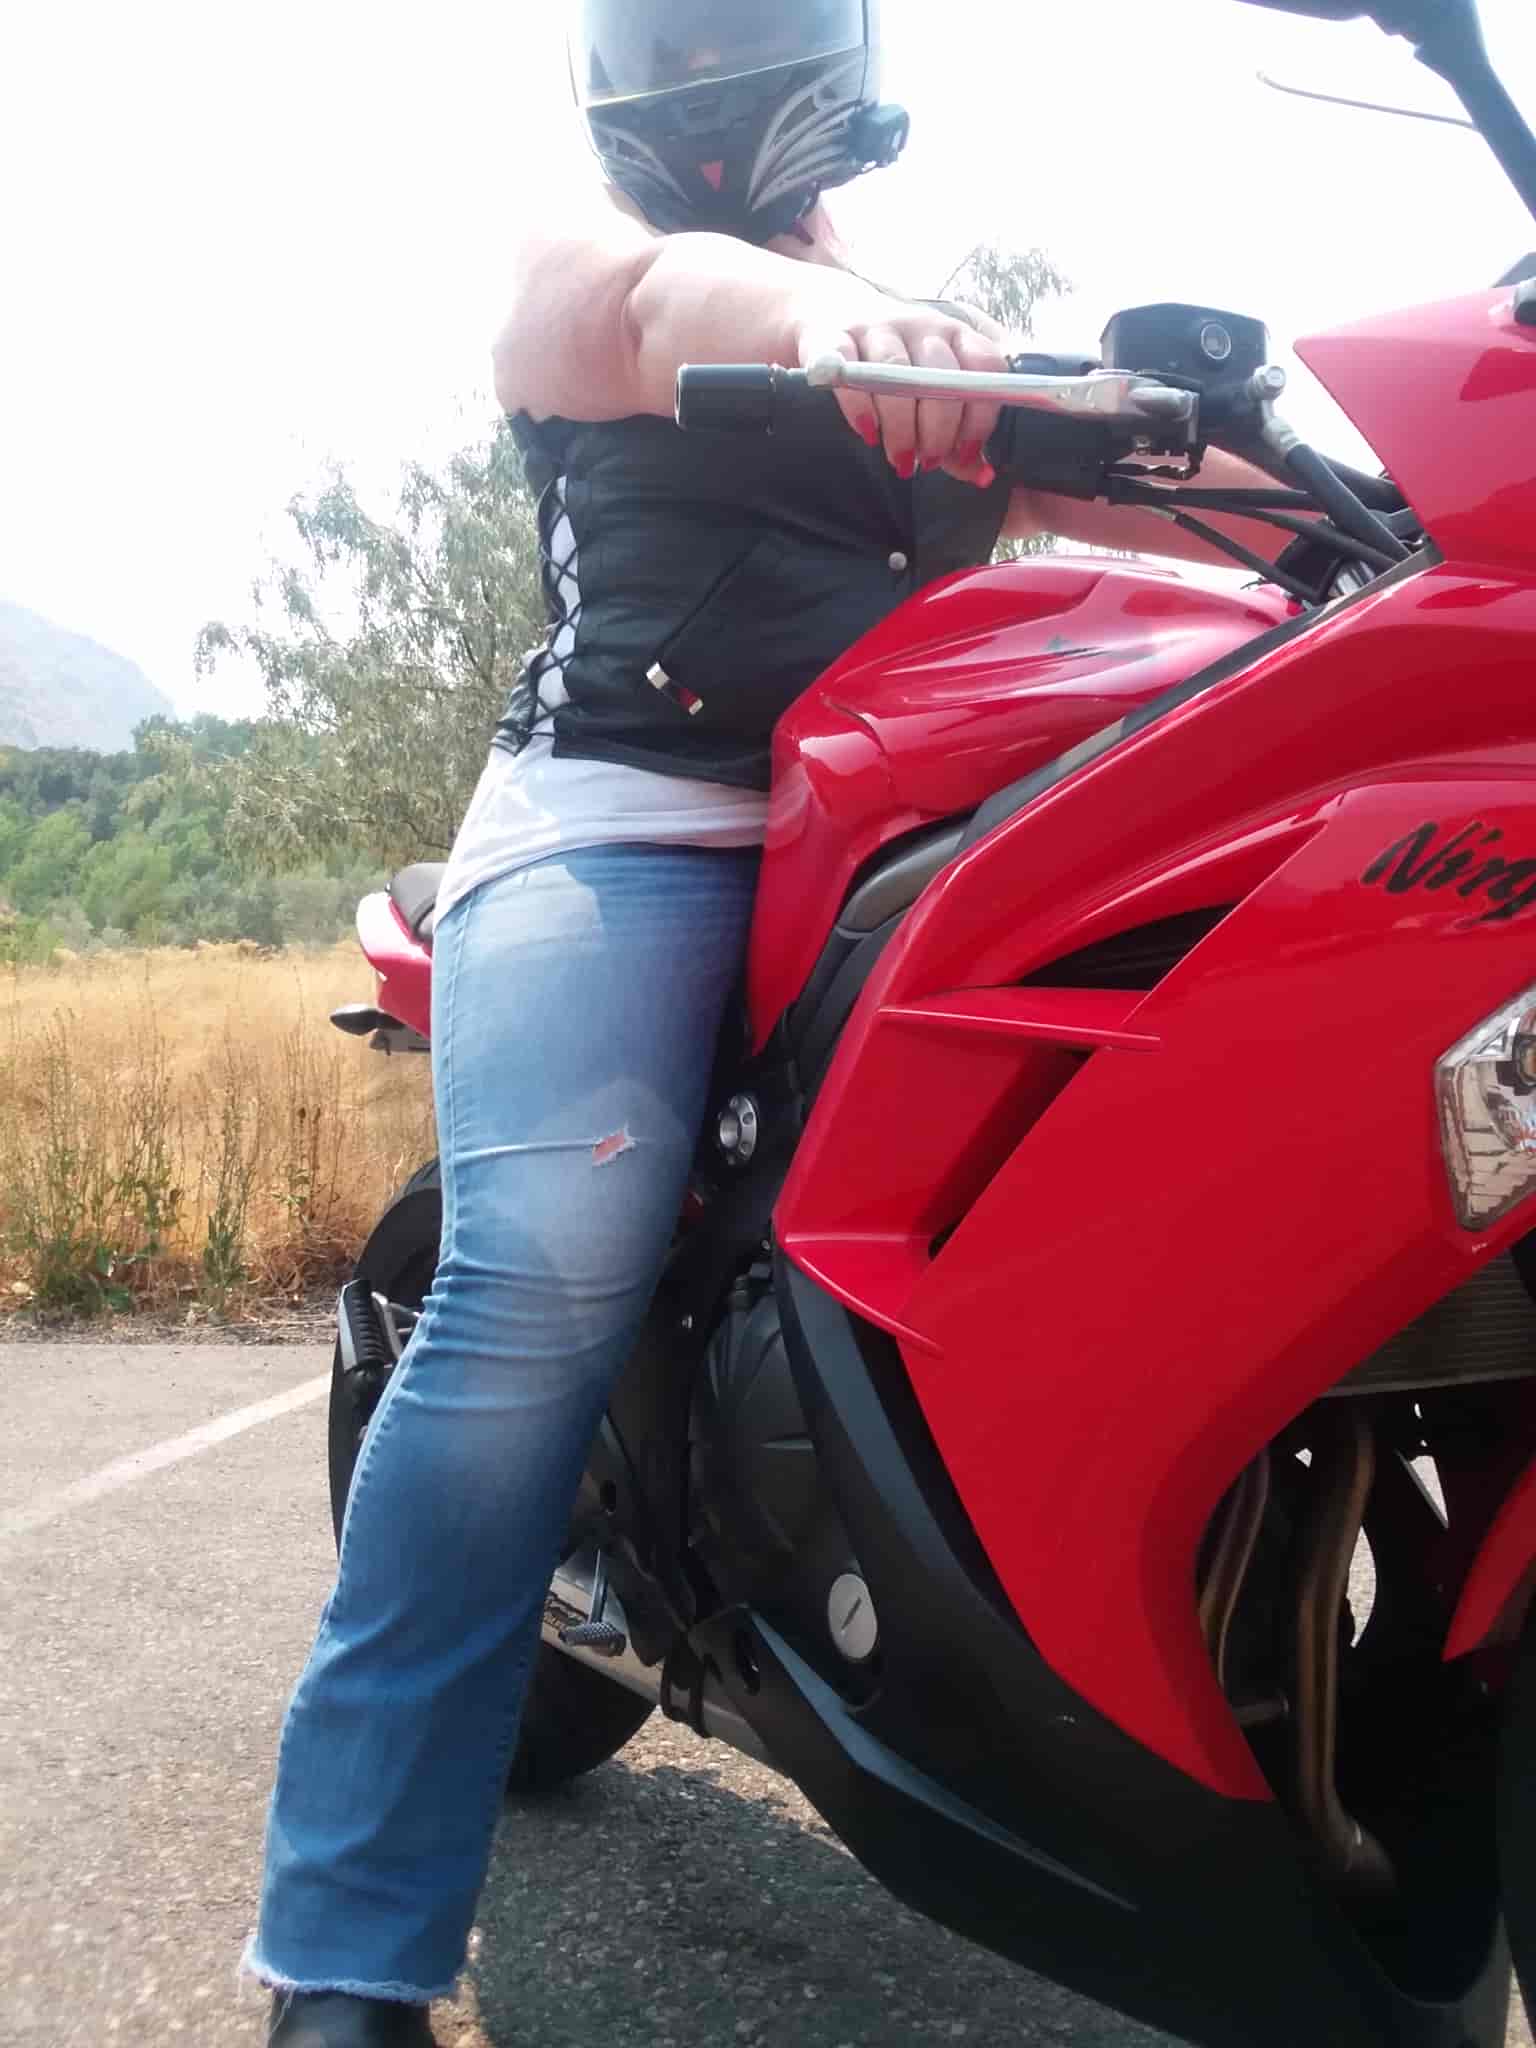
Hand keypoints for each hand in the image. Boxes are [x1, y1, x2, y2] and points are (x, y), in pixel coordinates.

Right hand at [793, 304, 1003, 484]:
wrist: (828, 316)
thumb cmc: (894, 368)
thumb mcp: (933, 396)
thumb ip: (959, 437)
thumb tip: (984, 476)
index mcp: (955, 335)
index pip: (984, 366)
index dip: (981, 415)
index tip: (967, 451)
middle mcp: (921, 325)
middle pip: (941, 374)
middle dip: (939, 429)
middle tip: (928, 460)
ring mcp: (877, 326)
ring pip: (897, 372)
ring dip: (902, 426)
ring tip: (900, 457)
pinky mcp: (834, 335)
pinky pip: (849, 369)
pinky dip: (860, 406)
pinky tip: (867, 432)